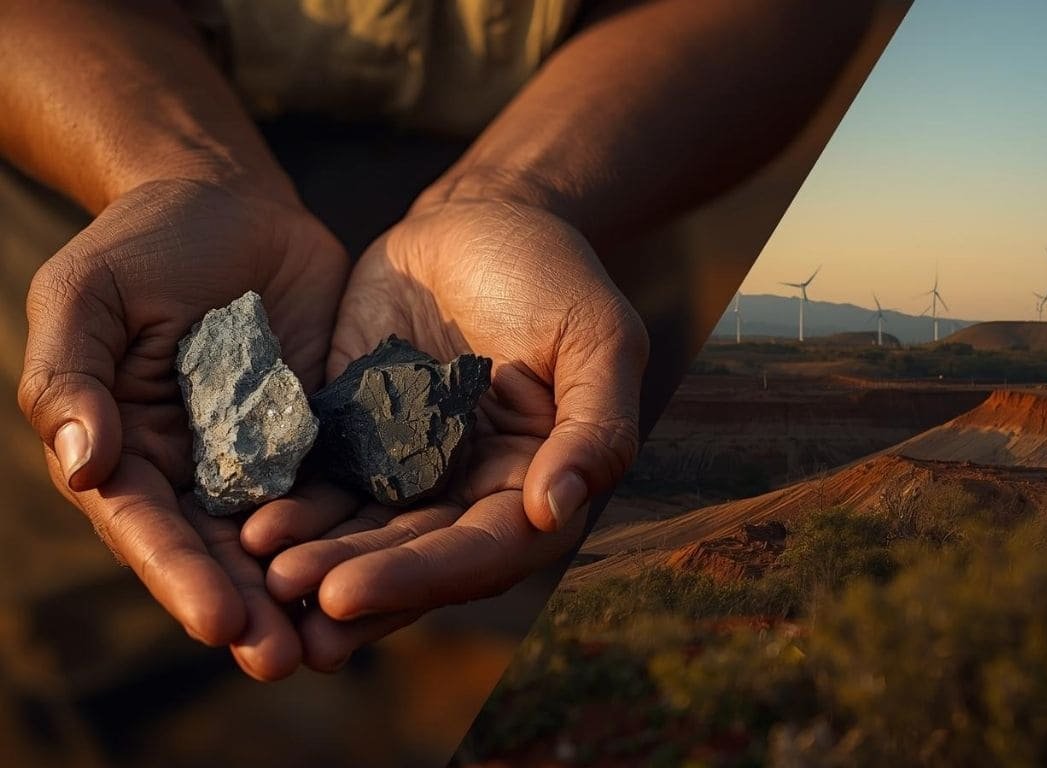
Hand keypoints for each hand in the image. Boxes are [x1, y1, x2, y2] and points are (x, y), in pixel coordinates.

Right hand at [18, 177, 348, 679]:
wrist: (230, 203)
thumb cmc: (143, 244)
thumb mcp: (89, 296)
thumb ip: (72, 376)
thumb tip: (81, 463)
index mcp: (125, 451)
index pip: (148, 528)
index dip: (180, 576)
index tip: (219, 622)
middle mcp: (194, 471)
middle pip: (218, 554)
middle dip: (248, 610)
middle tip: (284, 660)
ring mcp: (262, 458)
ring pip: (282, 539)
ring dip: (305, 591)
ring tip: (337, 642)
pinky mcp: (323, 434)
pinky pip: (340, 489)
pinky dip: (356, 533)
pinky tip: (388, 567)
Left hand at [241, 198, 647, 669]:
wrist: (478, 219)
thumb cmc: (554, 273)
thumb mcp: (598, 336)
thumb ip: (596, 426)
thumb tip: (555, 513)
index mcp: (537, 485)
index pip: (484, 551)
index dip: (420, 577)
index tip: (347, 594)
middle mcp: (473, 494)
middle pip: (415, 557)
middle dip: (353, 579)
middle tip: (288, 592)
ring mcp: (411, 471)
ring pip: (363, 534)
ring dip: (314, 559)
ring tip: (258, 569)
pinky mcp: (357, 439)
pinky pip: (323, 484)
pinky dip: (290, 509)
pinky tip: (245, 523)